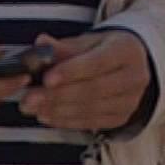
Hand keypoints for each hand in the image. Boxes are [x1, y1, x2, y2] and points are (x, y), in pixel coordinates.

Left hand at [19, 30, 150, 131]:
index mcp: (127, 50)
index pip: (98, 62)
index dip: (71, 72)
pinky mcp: (122, 117)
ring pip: (91, 109)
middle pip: (94, 89)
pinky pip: (92, 122)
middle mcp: (135, 76)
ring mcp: (131, 100)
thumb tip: (40, 43)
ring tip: (33, 108)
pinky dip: (67, 121)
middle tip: (29, 99)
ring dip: (59, 110)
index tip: (46, 79)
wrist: (129, 65)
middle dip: (58, 96)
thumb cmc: (103, 49)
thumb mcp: (87, 41)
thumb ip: (63, 46)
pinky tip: (47, 116)